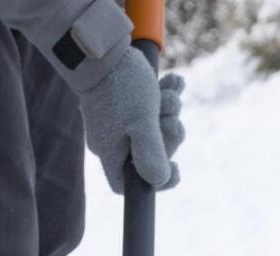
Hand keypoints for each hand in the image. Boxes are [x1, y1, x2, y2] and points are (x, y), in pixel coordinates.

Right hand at [78, 56, 184, 193]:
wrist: (103, 46)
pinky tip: (174, 82)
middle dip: (168, 132)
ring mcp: (120, 118)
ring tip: (168, 91)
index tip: (177, 169)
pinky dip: (166, 93)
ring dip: (170, 107)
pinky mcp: (127, 98)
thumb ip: (151, 155)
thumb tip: (159, 181)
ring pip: (156, 124)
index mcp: (111, 152)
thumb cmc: (122, 87)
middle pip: (150, 152)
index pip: (127, 186)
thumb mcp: (142, 124)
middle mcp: (113, 139)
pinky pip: (153, 103)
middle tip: (169, 114)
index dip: (155, 183)